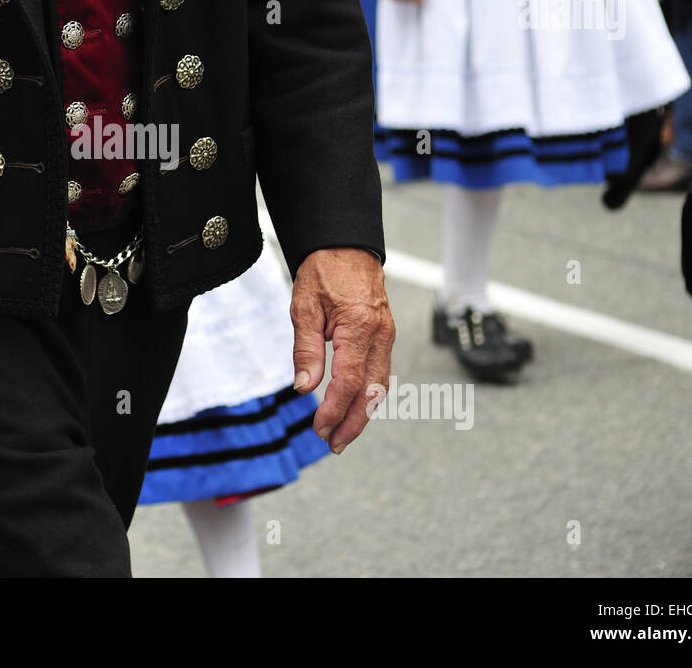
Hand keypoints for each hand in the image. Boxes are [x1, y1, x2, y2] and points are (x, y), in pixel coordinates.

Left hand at [291, 247, 395, 453]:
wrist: (346, 246)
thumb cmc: (323, 272)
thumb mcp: (304, 308)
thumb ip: (306, 350)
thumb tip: (304, 388)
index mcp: (359, 327)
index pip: (349, 382)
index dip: (334, 410)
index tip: (320, 429)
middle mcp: (380, 335)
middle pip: (372, 392)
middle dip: (353, 423)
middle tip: (333, 444)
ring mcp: (387, 336)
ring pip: (380, 387)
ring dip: (362, 414)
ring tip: (341, 435)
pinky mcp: (386, 336)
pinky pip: (380, 373)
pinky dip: (368, 396)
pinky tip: (353, 408)